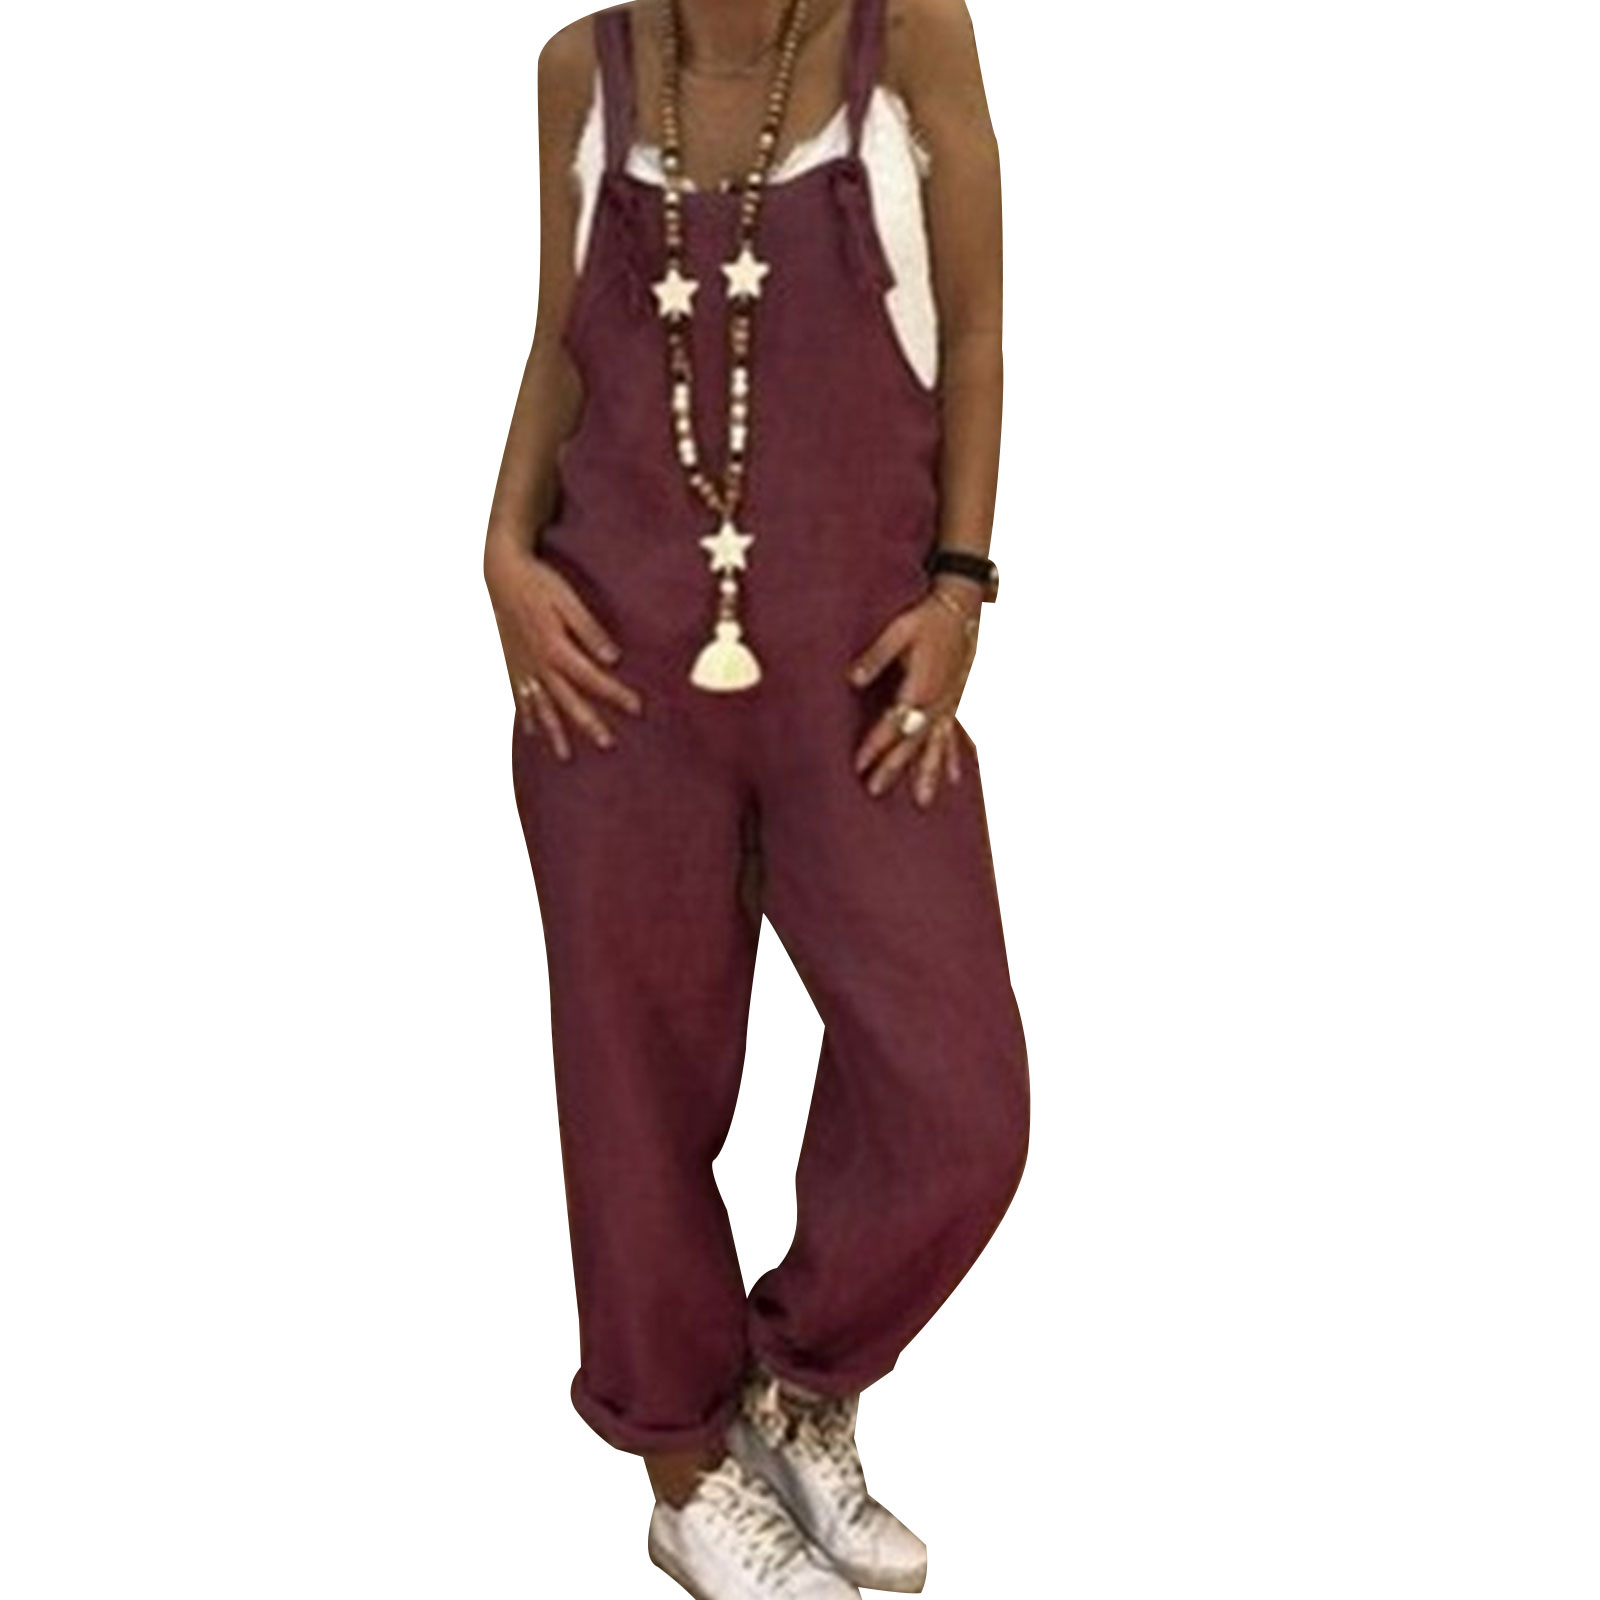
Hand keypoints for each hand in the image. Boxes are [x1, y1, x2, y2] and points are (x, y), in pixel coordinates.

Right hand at [486, 534, 642, 759]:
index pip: (592, 678)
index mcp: (555, 648)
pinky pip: (519, 698)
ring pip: (540, 707)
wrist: (501, 572)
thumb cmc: (539, 582)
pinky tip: (532, 733)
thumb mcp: (569, 600)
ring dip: (554, 732)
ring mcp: (523, 667)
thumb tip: (613, 658)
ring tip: (564, 756)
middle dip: (588, 723)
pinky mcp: (511, 664)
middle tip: (607, 745)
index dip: (615, 694)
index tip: (637, 708)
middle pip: (567, 700)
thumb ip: (590, 631)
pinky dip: (526, 717)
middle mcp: (538, 663)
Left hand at [847, 579, 981, 807]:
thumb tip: (851, 680)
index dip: (875, 745)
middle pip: (912, 742)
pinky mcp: (955, 702)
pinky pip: (954, 736)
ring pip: (936, 746)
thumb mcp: (899, 630)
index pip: (893, 724)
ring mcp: (948, 705)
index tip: (858, 765)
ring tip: (923, 802)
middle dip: (893, 768)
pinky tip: (956, 779)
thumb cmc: (927, 616)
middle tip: (874, 791)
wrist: (963, 607)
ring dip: (929, 774)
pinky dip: (954, 758)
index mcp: (921, 686)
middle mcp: (937, 702)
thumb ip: (875, 657)